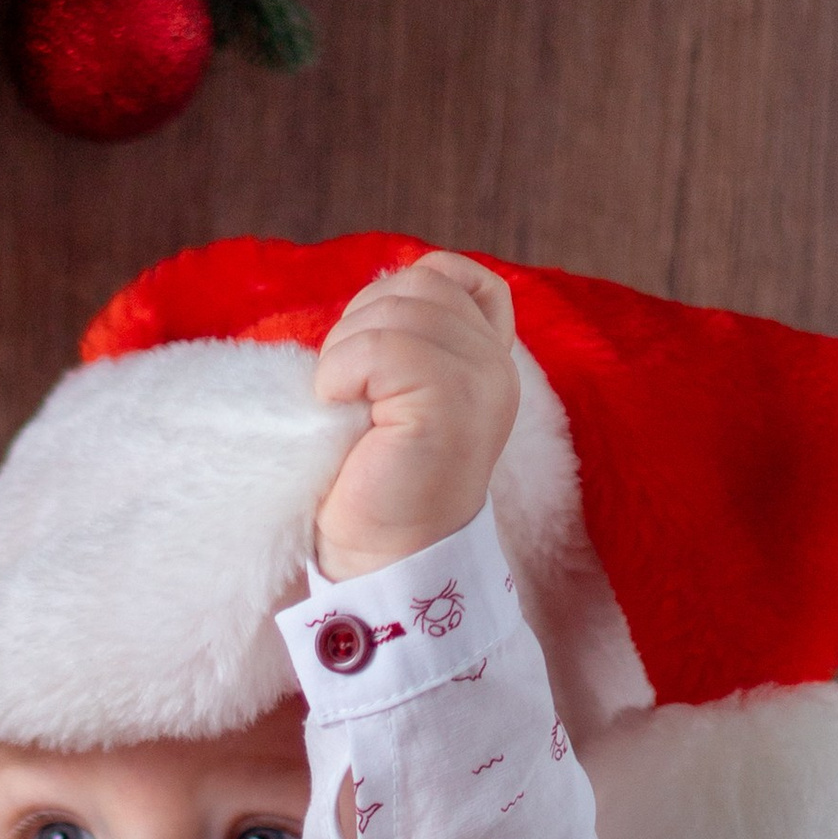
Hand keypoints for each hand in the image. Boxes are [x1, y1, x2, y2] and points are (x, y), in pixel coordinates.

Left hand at [313, 252, 519, 581]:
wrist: (386, 561)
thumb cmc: (379, 484)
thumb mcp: (399, 396)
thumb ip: (409, 343)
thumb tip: (375, 293)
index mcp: (489, 361)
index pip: (459, 277)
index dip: (405, 291)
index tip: (375, 355)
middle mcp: (496, 366)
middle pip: (418, 285)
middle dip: (362, 323)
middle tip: (349, 391)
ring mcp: (479, 382)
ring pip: (395, 309)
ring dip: (345, 352)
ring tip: (346, 405)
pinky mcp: (448, 402)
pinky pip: (379, 346)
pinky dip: (342, 371)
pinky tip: (341, 408)